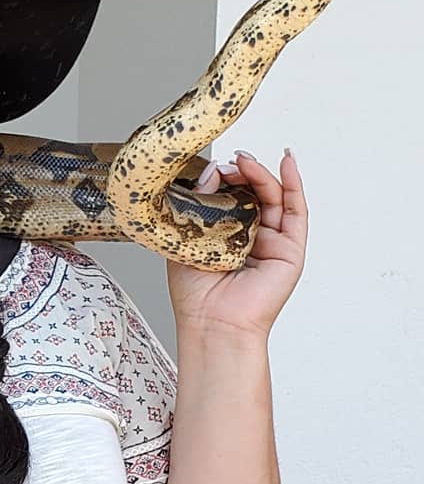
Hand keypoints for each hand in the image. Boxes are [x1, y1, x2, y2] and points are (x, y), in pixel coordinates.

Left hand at [167, 149, 306, 338]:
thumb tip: (212, 172)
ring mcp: (272, 242)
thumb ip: (199, 204)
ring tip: (245, 160)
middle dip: (243, 172)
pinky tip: (287, 162)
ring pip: (273, 197)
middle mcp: (250, 237)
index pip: (231, 197)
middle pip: (254, 193)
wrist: (212, 323)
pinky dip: (293, 184)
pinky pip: (295, 211)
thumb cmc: (195, 294)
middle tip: (230, 161)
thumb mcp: (188, 238)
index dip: (225, 178)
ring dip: (262, 174)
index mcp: (225, 236)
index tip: (214, 166)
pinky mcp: (290, 250)